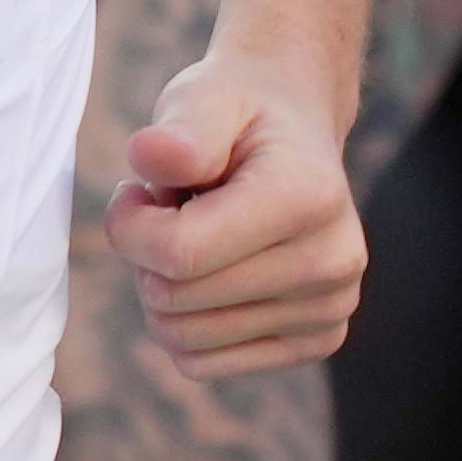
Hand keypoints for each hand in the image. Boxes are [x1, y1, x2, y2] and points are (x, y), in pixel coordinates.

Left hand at [103, 53, 363, 380]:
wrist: (294, 126)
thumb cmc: (238, 110)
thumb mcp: (203, 97)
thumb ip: (178, 129)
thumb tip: (149, 156)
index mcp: (308, 199)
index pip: (179, 253)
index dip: (129, 226)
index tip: (133, 188)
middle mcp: (332, 263)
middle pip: (177, 301)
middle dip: (148, 254)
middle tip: (173, 207)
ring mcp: (330, 309)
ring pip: (184, 341)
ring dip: (166, 286)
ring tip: (196, 232)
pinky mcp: (317, 341)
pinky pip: (204, 363)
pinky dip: (186, 320)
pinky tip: (211, 269)